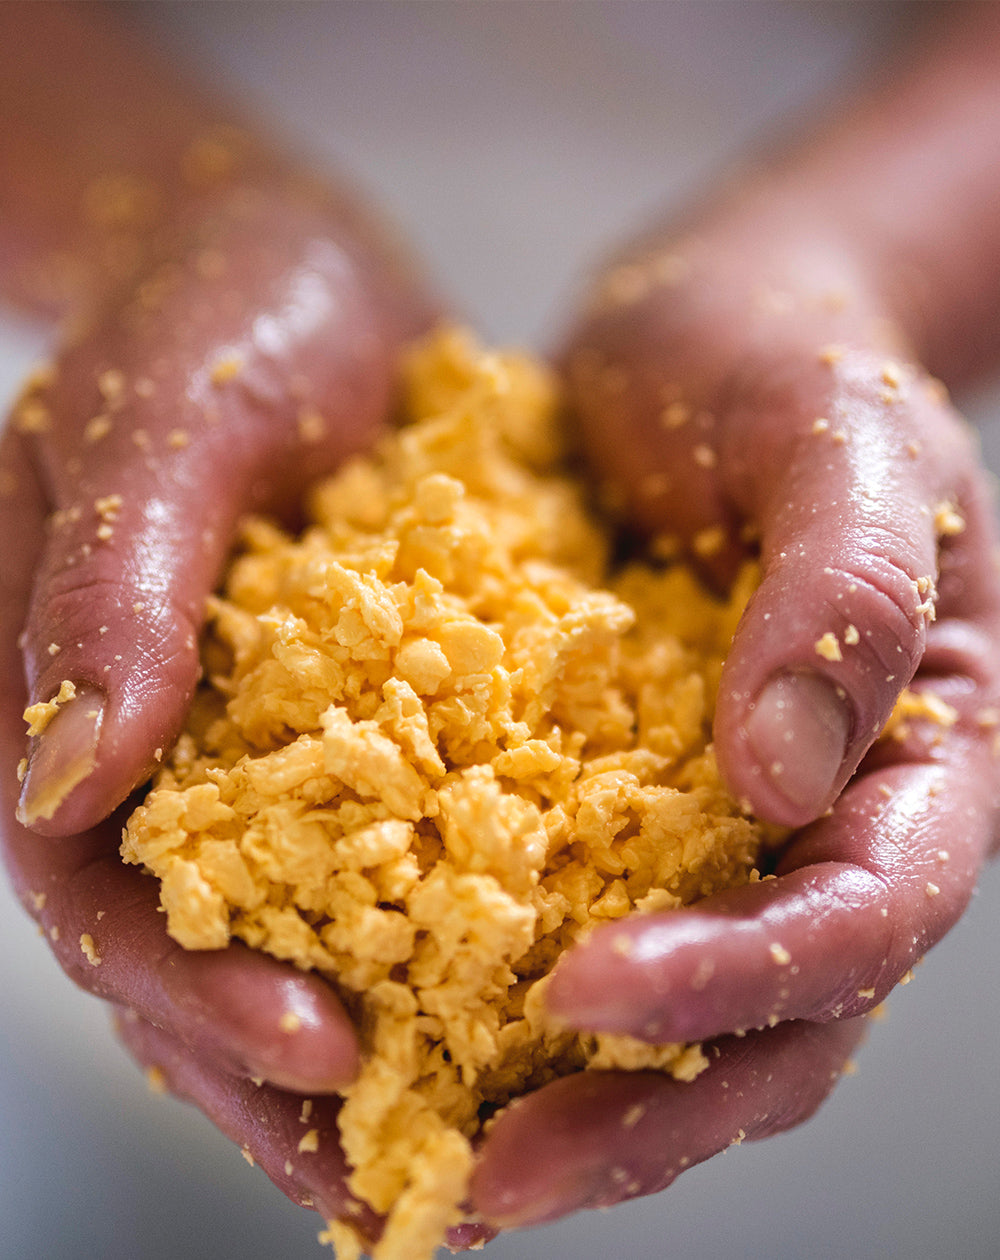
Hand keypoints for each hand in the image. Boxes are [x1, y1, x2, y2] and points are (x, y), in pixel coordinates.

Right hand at [0, 155, 440, 1213]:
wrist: (300, 273)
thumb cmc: (215, 315)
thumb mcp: (159, 416)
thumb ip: (106, 589)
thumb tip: (60, 781)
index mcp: (66, 701)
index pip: (95, 890)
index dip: (188, 989)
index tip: (315, 1052)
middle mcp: (156, 747)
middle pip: (192, 950)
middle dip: (280, 1069)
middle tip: (398, 1173)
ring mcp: (255, 740)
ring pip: (290, 927)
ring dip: (364, 1038)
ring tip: (459, 1139)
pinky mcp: (355, 715)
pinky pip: (387, 847)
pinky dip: (434, 931)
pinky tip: (510, 995)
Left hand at [470, 48, 999, 1221]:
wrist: (709, 328)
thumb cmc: (794, 365)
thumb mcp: (843, 439)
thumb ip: (843, 593)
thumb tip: (778, 780)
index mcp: (913, 761)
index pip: (857, 917)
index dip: (741, 978)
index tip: (591, 995)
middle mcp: (814, 823)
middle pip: (764, 1021)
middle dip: (639, 1111)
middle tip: (490, 1183)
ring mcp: (708, 824)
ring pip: (662, 1009)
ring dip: (560, 1103)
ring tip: (429, 1170)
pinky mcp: (606, 796)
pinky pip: (559, 920)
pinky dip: (488, 996)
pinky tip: (389, 1032)